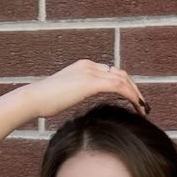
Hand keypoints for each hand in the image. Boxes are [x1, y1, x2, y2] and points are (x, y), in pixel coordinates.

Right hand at [23, 59, 149, 121]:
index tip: (133, 100)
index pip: (111, 72)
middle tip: (143, 106)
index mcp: (83, 67)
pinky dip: (131, 96)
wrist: (33, 99)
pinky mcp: (90, 83)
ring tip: (144, 109)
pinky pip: (118, 86)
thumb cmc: (44, 101)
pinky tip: (137, 107)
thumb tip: (77, 100)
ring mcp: (90, 73)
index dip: (125, 86)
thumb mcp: (64, 94)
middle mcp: (89, 66)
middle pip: (121, 74)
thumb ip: (76, 93)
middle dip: (135, 90)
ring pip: (123, 79)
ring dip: (136, 94)